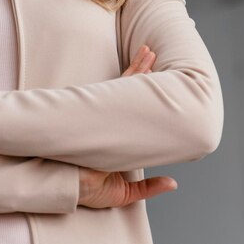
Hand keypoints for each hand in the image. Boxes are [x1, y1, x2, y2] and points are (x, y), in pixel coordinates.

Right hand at [77, 43, 174, 208]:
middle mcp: (112, 121)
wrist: (70, 186)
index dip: (146, 92)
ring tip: (149, 52)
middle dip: (142, 72)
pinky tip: (143, 65)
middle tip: (152, 53)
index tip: (156, 77)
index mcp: (118, 137)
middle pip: (132, 91)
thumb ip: (148, 187)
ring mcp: (106, 113)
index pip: (136, 108)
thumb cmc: (90, 189)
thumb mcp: (124, 192)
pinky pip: (120, 88)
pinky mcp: (102, 110)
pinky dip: (133, 76)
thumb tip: (173, 183)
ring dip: (140, 69)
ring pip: (127, 86)